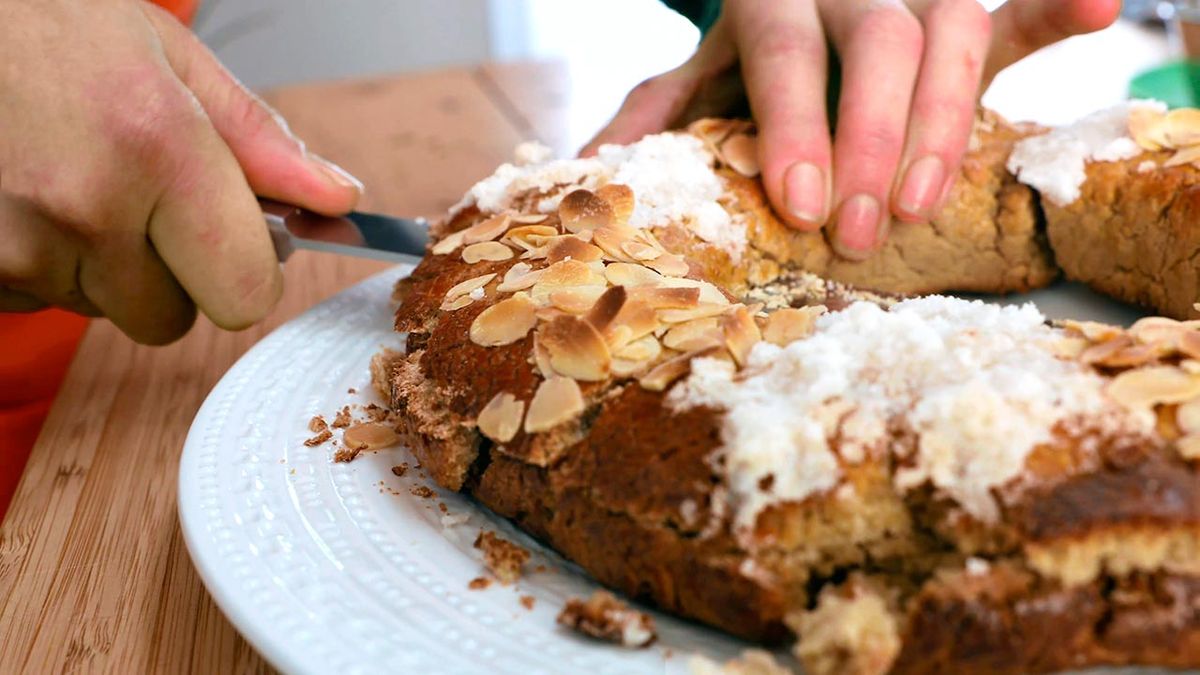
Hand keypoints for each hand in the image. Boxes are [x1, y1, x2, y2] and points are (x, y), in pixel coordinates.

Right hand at [0, 0, 362, 343]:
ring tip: (69, 180)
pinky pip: (38, 301)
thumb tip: (335, 198)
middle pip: (171, 318)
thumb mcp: (170, 58)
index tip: (227, 238)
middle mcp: (87, 206)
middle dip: (168, 274)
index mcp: (158, 146)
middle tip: (135, 199)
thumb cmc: (50, 27)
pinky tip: (26, 196)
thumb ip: (260, 140)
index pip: (245, 292)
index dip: (244, 272)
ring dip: (100, 267)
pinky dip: (43, 264)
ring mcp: (18, 245)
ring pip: (102, 311)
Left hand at [584, 0, 1120, 259]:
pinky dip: (1058, 11)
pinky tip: (1103, 9)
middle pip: (879, 44)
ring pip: (951, 33)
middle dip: (875, 141)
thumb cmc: (743, 51)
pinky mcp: (961, 6)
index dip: (798, 124)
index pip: (786, 51)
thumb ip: (656, 115)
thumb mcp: (696, 75)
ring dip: (947, 122)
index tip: (803, 204)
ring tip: (921, 207)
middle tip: (859, 234)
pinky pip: (1010, 9)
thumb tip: (593, 172)